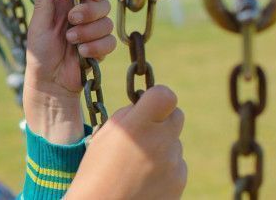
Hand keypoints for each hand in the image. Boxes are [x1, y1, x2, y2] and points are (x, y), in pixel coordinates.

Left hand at [21, 0, 112, 143]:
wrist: (50, 83)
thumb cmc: (40, 54)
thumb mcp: (38, 26)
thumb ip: (44, 2)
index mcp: (67, 6)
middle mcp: (83, 17)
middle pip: (102, 3)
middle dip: (89, 12)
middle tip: (73, 21)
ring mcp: (93, 33)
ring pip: (107, 23)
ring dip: (89, 33)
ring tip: (72, 42)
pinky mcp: (101, 49)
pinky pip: (110, 42)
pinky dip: (96, 47)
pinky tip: (82, 53)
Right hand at [65, 86, 186, 199]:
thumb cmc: (96, 174)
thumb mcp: (103, 137)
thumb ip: (127, 116)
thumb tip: (144, 106)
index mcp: (137, 126)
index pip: (166, 95)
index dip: (158, 96)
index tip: (148, 104)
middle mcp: (160, 142)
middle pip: (177, 115)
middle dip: (163, 120)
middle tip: (145, 132)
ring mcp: (173, 163)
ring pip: (175, 142)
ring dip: (161, 147)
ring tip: (136, 166)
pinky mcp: (180, 180)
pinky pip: (178, 164)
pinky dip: (165, 168)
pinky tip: (145, 179)